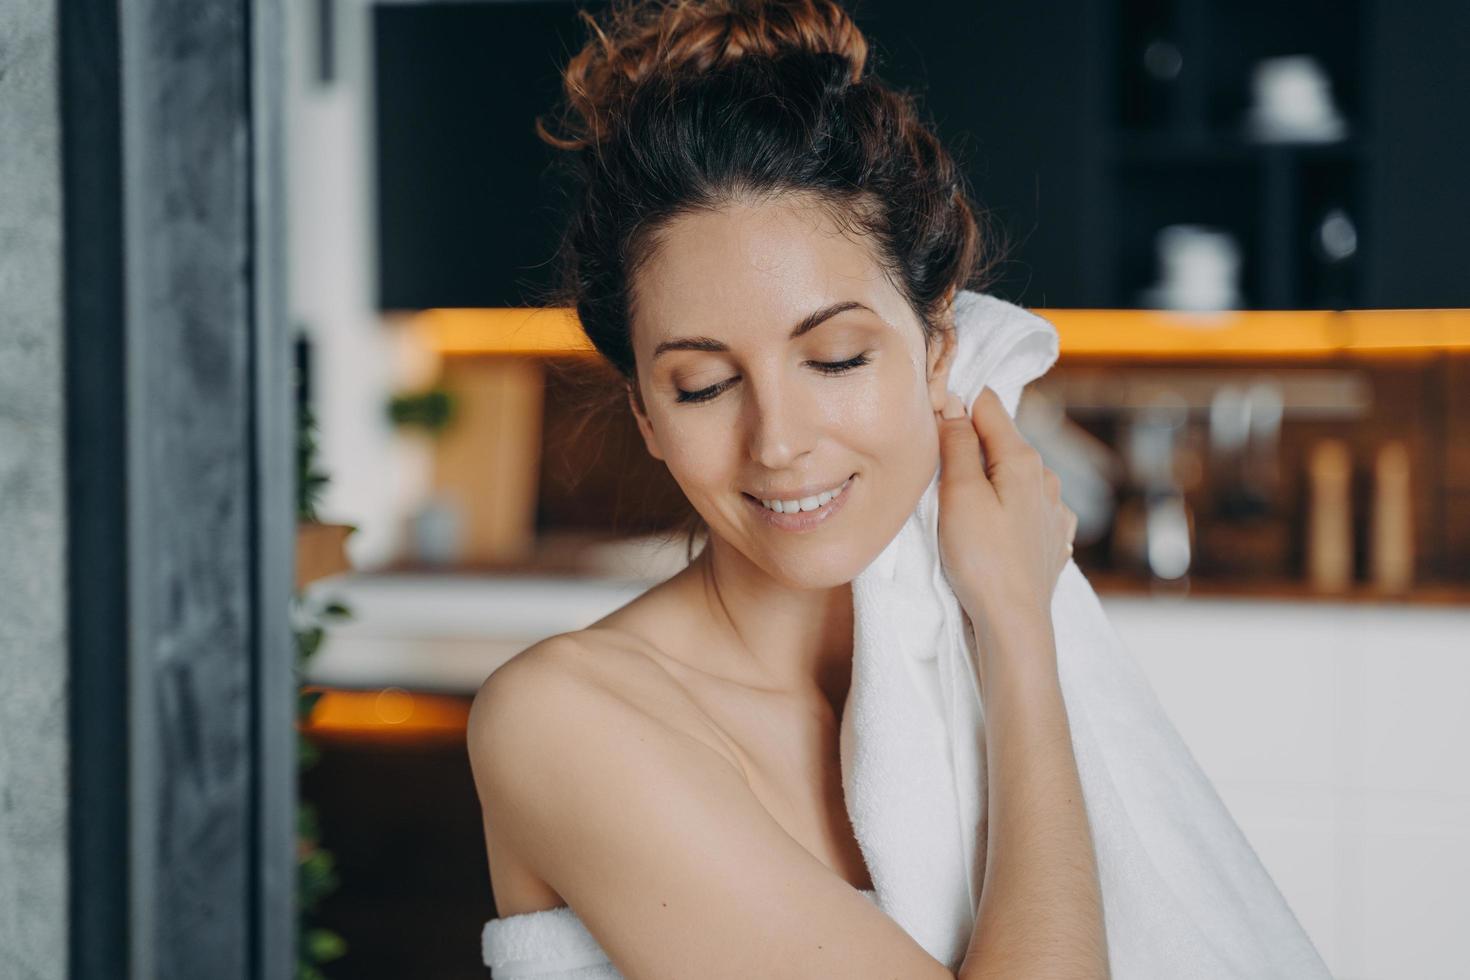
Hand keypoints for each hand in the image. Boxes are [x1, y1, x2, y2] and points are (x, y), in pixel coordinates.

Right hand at [934, 387, 1076, 646]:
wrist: (1014, 623)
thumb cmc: (982, 560)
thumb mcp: (959, 495)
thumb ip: (956, 444)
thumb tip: (954, 403)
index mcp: (1023, 460)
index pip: (987, 404)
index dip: (955, 405)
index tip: (929, 421)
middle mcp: (1046, 478)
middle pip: (1000, 440)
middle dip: (969, 443)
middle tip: (935, 466)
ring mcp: (1053, 510)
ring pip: (1013, 474)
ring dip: (988, 477)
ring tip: (960, 503)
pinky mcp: (1052, 539)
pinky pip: (1024, 506)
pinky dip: (1004, 506)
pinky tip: (991, 527)